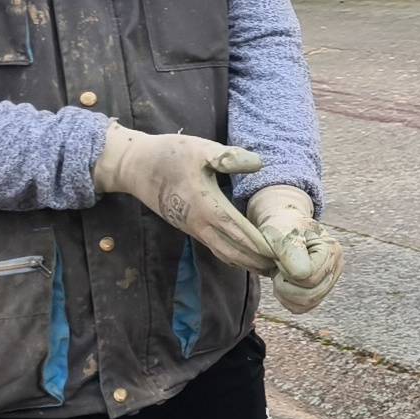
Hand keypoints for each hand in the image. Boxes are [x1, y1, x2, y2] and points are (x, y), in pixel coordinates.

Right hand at [93, 123, 276, 273]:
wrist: (135, 167)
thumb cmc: (170, 155)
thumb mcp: (200, 149)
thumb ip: (229, 157)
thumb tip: (258, 163)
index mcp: (206, 206)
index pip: (239, 232)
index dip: (260, 244)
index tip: (281, 254)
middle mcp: (200, 223)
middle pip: (233, 250)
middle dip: (258, 260)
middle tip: (284, 269)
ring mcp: (193, 228)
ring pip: (223, 253)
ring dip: (247, 262)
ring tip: (270, 269)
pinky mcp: (190, 227)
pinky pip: (215, 247)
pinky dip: (234, 255)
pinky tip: (247, 258)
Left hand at [246, 186, 342, 313]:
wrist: (282, 228)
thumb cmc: (280, 228)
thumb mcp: (280, 233)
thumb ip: (290, 250)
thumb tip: (302, 274)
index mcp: (331, 249)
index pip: (307, 276)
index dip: (287, 270)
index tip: (280, 256)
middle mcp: (336, 266)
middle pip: (309, 294)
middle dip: (285, 285)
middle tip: (279, 267)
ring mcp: (330, 280)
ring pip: (306, 303)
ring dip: (285, 293)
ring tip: (281, 275)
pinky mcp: (320, 292)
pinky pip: (302, 308)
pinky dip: (287, 300)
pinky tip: (284, 285)